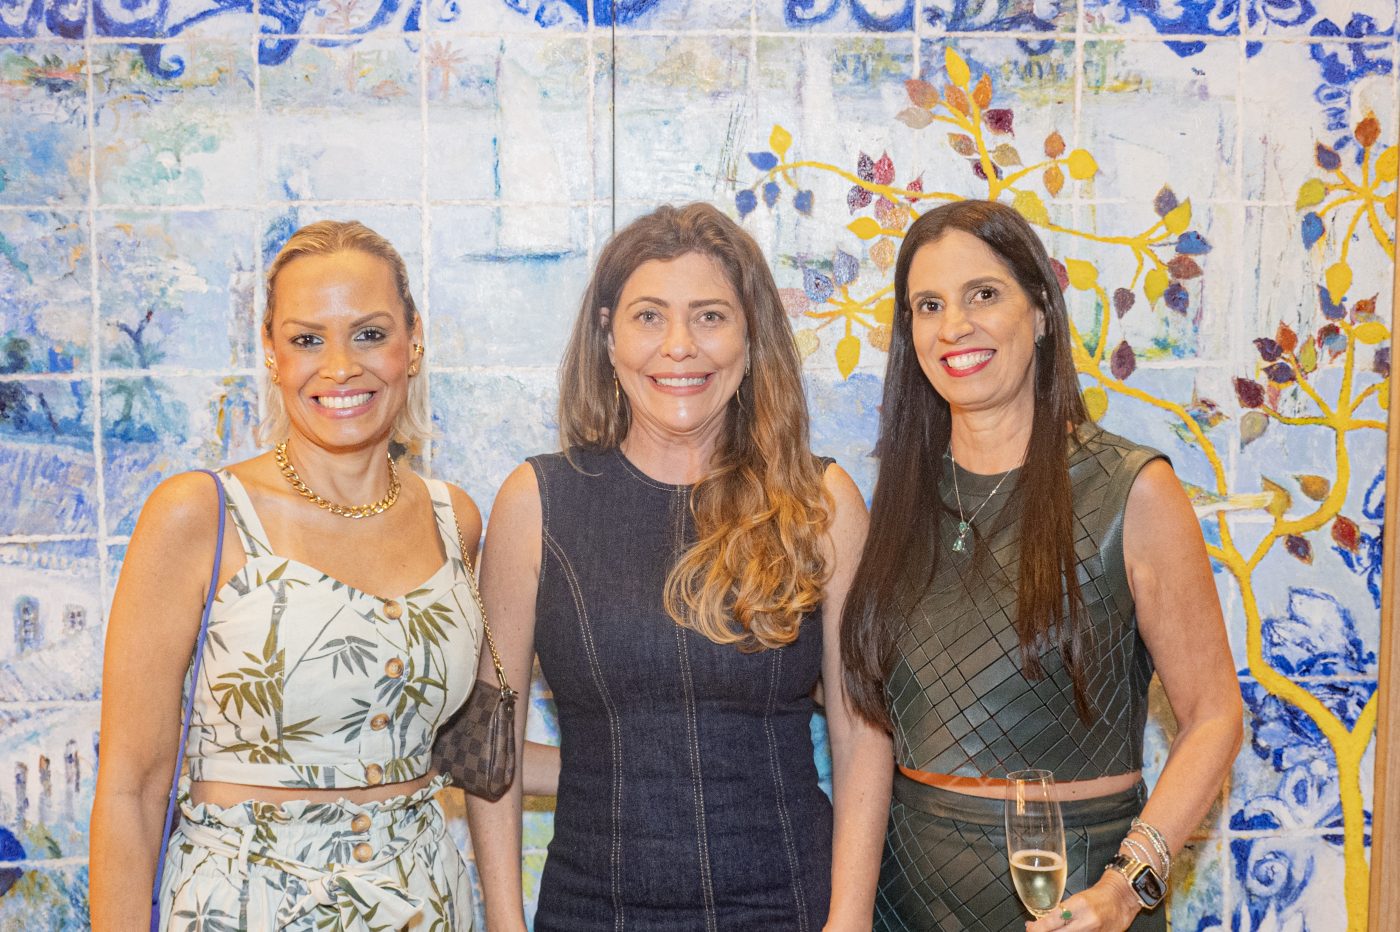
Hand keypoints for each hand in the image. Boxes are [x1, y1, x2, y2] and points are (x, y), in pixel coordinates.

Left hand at [1025, 873, 1141, 931]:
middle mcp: (1087, 921)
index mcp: (1079, 905)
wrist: (1122, 899)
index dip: (1038, 928)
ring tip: (1047, 931)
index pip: (1053, 920)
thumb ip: (1060, 911)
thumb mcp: (1077, 898)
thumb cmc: (1098, 896)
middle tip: (1034, 931)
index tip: (1030, 928)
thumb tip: (1039, 922)